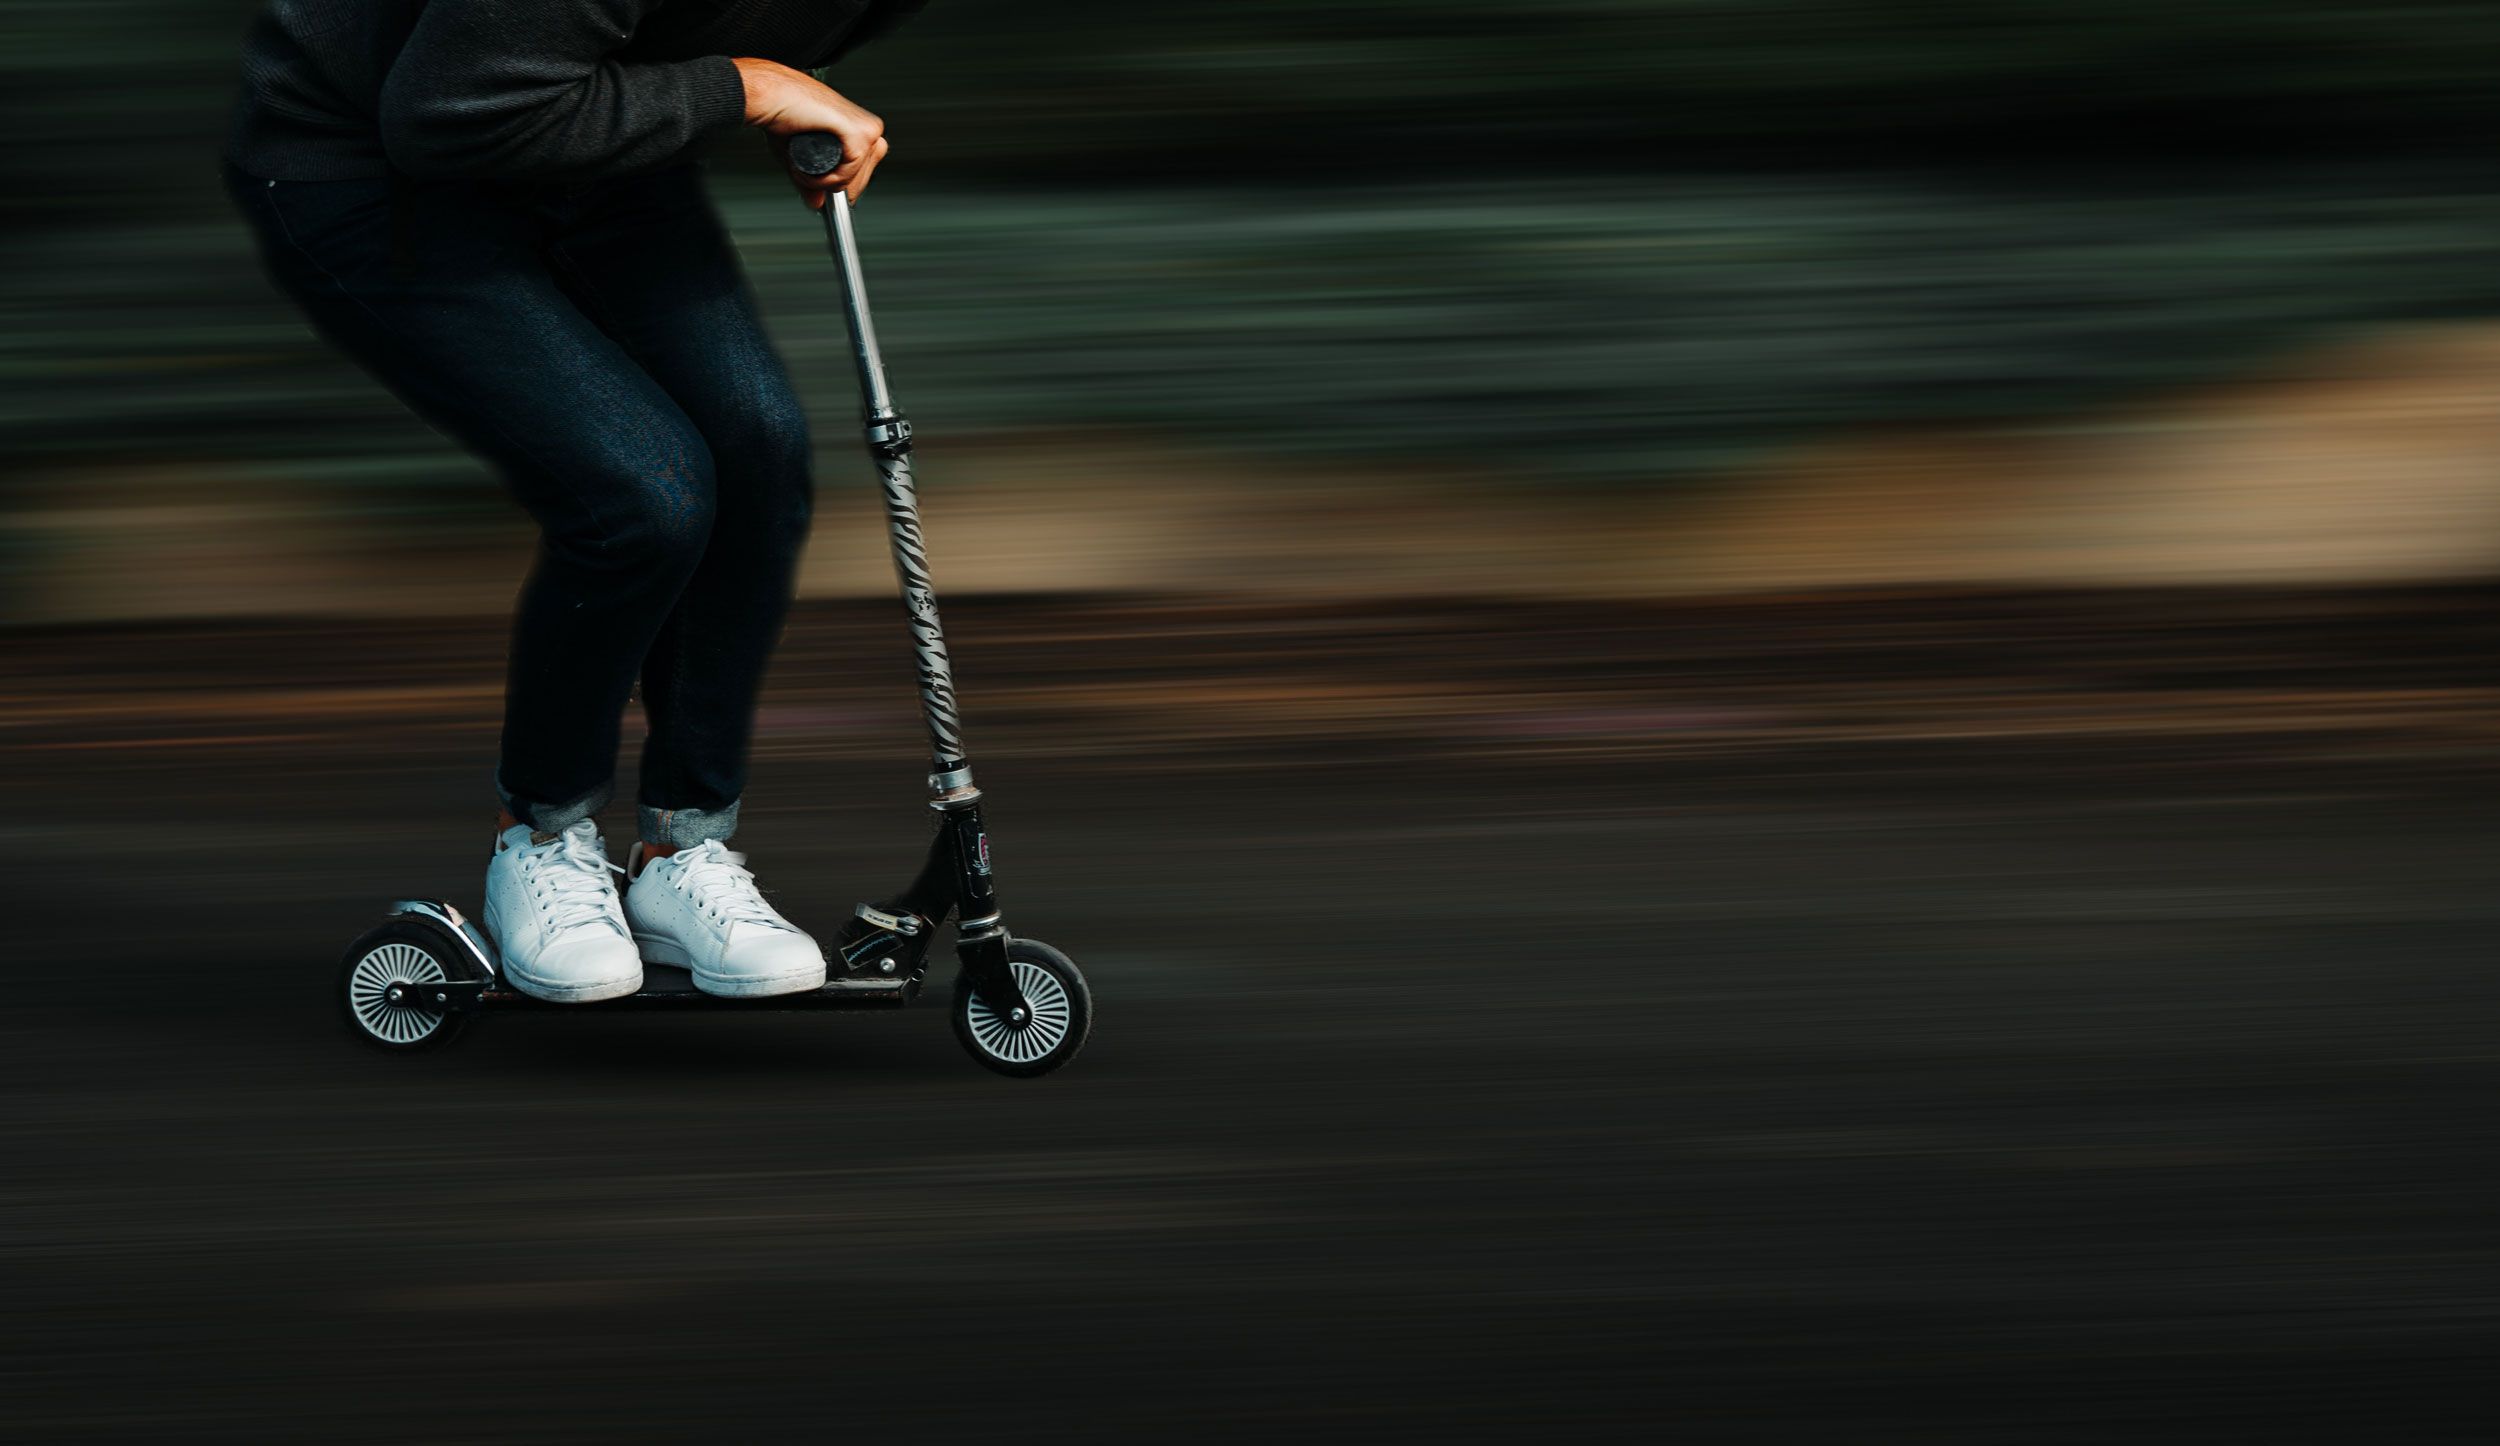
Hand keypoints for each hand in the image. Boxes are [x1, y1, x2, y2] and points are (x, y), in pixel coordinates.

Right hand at [734, 57, 889, 207]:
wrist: (769, 96)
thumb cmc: (781, 114)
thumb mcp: (800, 157)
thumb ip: (813, 180)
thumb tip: (817, 203)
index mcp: (858, 128)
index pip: (864, 171)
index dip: (841, 184)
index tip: (822, 191)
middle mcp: (867, 127)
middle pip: (861, 179)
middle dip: (832, 185)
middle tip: (806, 176)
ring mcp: (867, 129)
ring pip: (853, 179)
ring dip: (823, 182)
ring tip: (801, 166)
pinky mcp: (860, 134)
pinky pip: (847, 175)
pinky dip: (824, 179)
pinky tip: (808, 166)